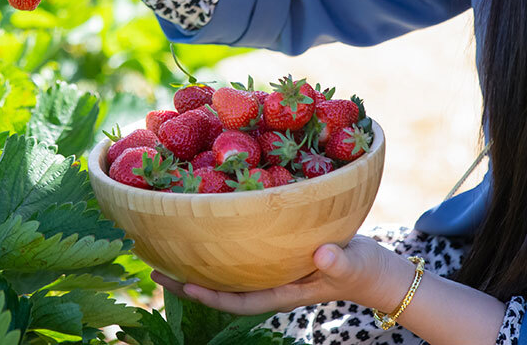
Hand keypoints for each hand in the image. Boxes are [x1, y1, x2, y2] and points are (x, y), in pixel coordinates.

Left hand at [150, 236, 400, 315]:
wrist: (374, 268)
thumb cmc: (362, 269)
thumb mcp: (352, 263)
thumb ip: (337, 261)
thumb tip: (320, 256)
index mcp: (281, 290)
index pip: (238, 299)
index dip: (208, 295)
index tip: (180, 283)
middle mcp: (269, 281)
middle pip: (221, 285)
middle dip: (188, 278)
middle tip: (152, 264)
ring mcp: (270, 268)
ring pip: (227, 268)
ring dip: (199, 259)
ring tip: (166, 244)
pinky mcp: (276, 251)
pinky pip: (241, 250)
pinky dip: (220, 241)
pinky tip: (204, 227)